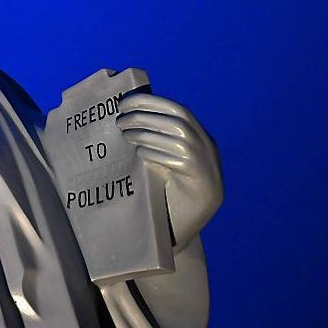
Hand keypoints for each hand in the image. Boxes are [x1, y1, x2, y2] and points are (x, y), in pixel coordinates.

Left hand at [117, 93, 222, 248]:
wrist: (184, 225)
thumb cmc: (169, 191)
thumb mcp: (167, 160)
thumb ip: (160, 140)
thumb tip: (130, 116)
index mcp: (202, 139)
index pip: (178, 110)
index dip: (152, 102)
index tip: (126, 102)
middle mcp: (208, 148)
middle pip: (176, 121)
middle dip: (145, 116)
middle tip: (120, 120)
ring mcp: (207, 164)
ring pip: (175, 138)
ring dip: (145, 133)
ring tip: (124, 134)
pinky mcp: (200, 181)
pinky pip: (175, 159)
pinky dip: (155, 152)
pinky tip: (140, 153)